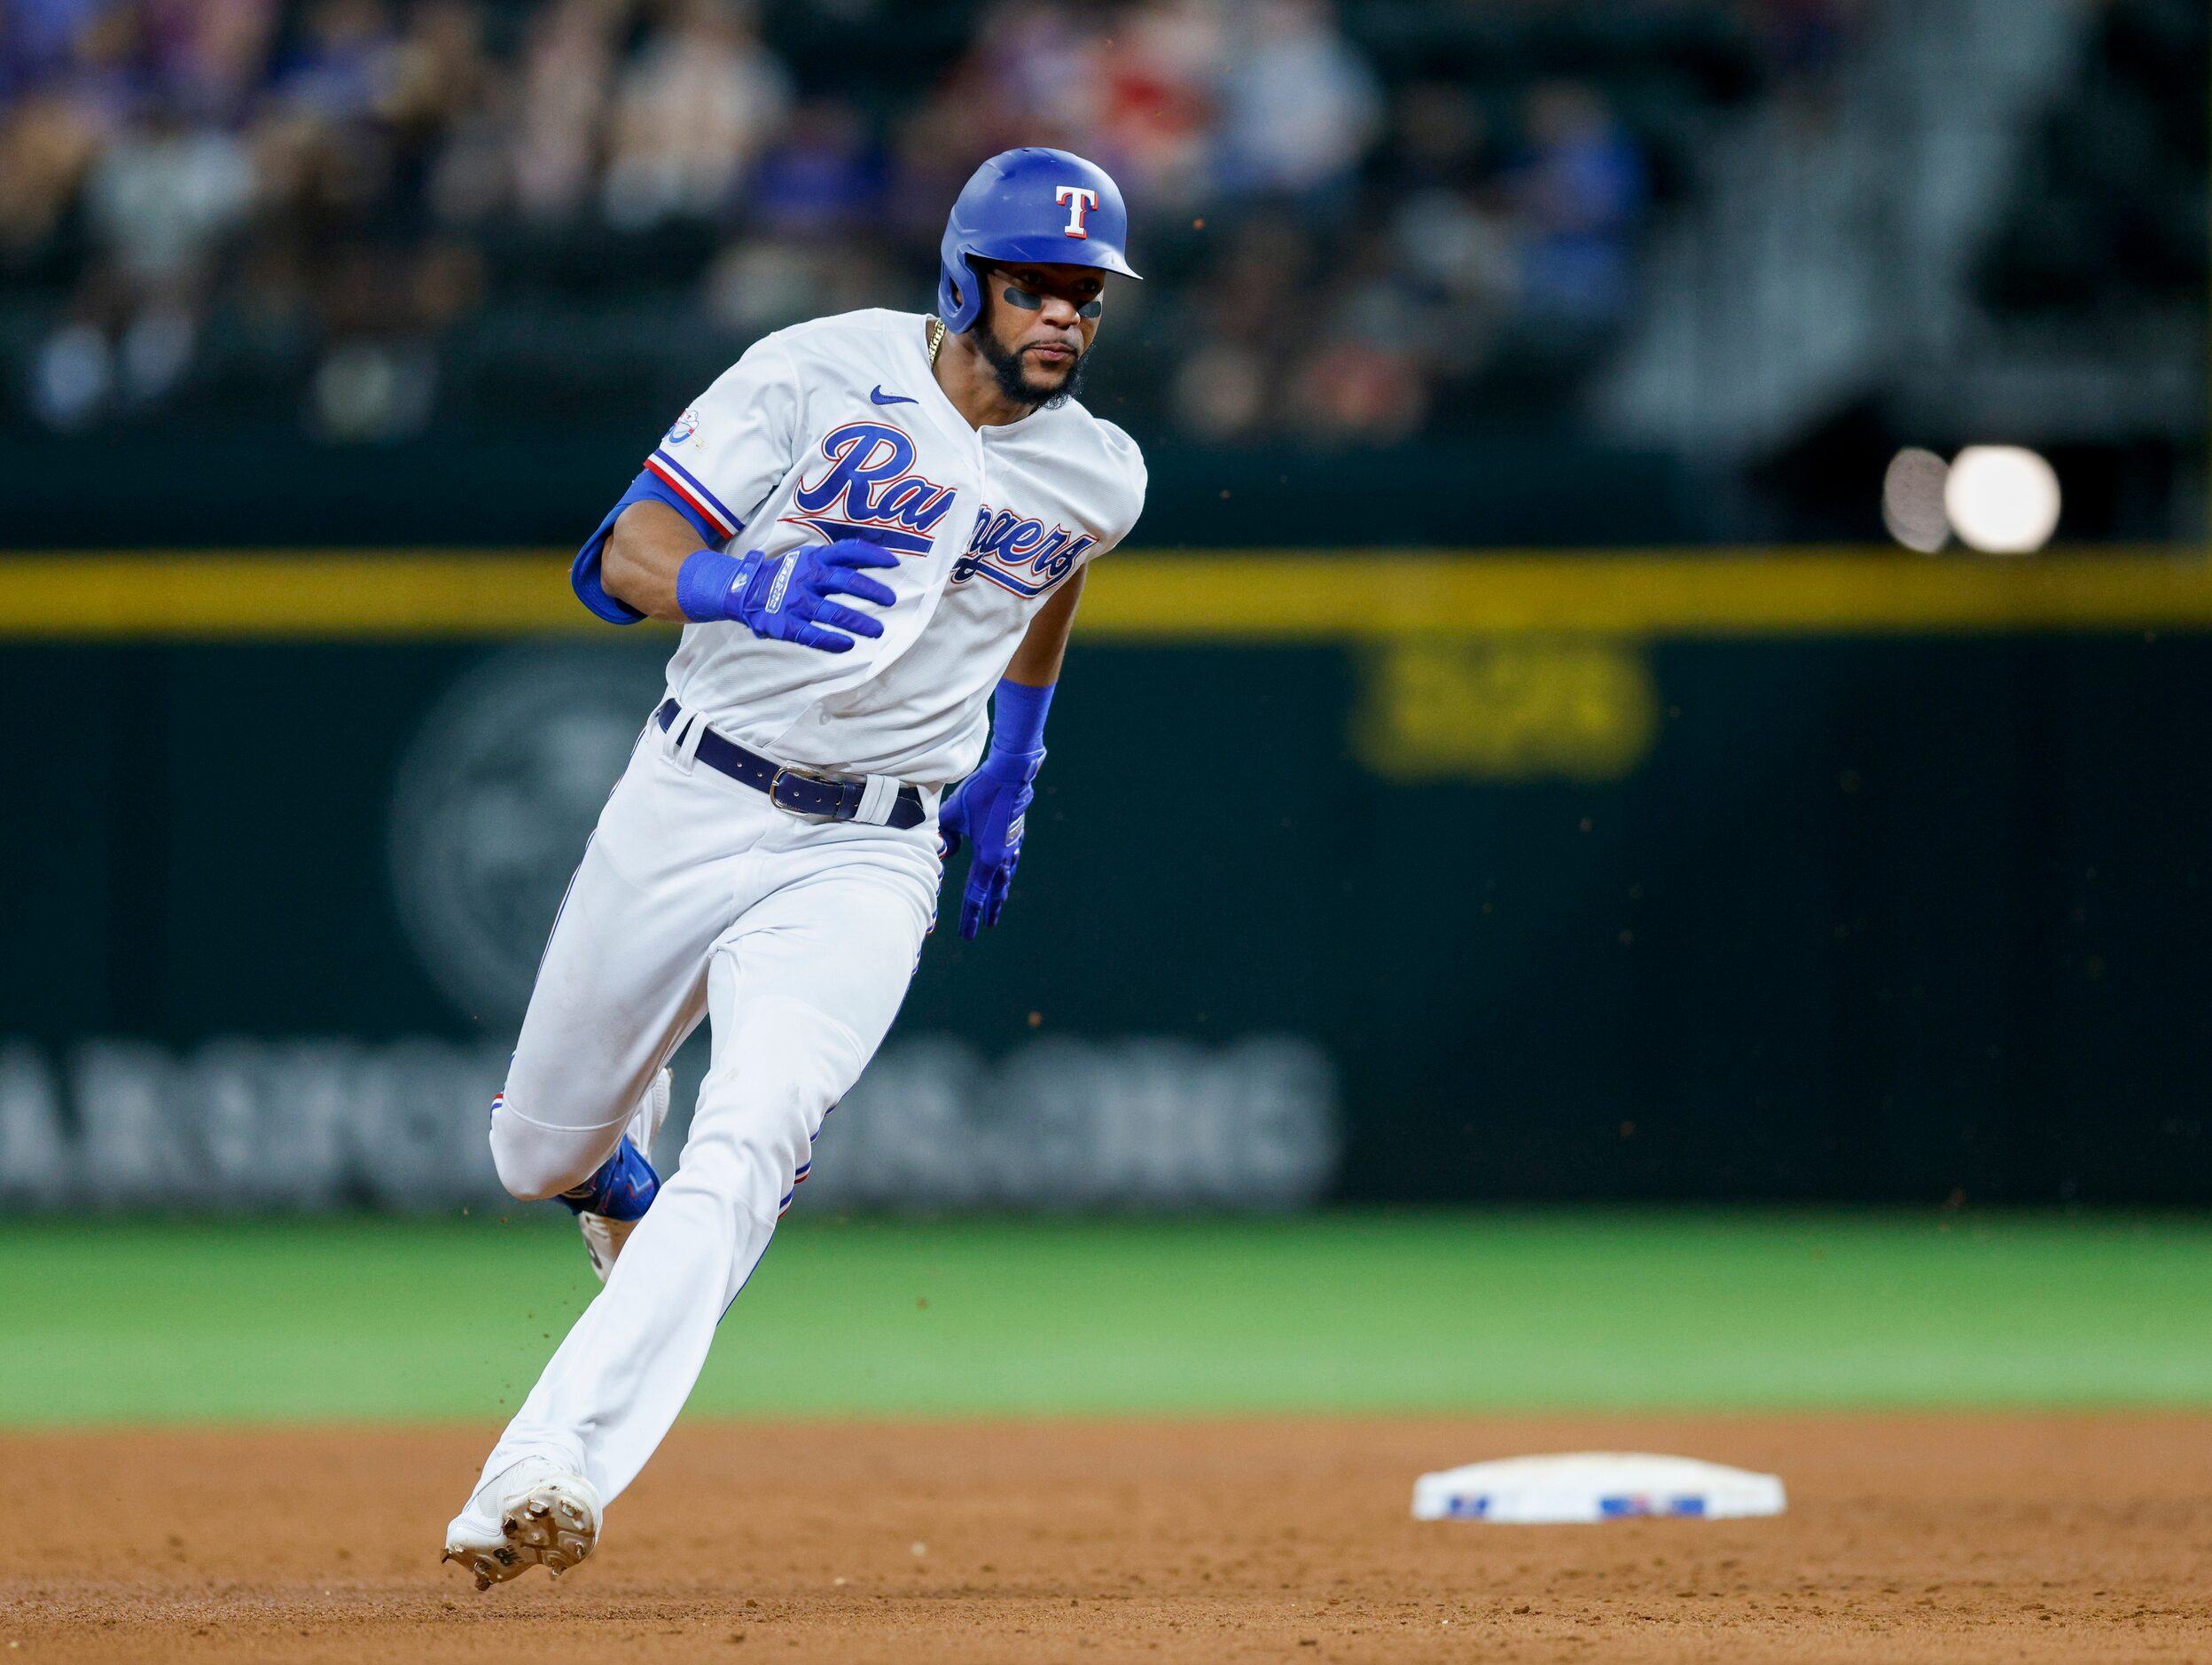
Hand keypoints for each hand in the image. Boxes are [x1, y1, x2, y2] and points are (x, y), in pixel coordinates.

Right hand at [726, 538, 899, 652]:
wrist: (745, 589)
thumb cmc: (788, 574)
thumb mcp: (811, 558)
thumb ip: (839, 561)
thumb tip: (878, 558)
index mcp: (815, 558)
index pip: (848, 551)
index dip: (872, 555)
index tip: (893, 564)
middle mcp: (807, 577)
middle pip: (844, 580)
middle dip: (870, 590)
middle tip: (890, 600)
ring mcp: (796, 601)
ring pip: (832, 612)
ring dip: (858, 622)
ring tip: (877, 631)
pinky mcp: (785, 623)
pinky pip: (811, 634)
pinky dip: (831, 641)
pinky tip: (848, 645)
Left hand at [936, 748, 1043, 938]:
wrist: (1009, 775)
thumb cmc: (979, 794)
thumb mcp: (953, 816)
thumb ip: (946, 837)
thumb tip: (944, 851)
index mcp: (987, 858)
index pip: (975, 895)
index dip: (970, 917)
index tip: (967, 935)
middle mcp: (1002, 857)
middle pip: (994, 891)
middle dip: (989, 909)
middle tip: (987, 925)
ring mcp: (1011, 846)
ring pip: (1004, 877)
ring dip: (1000, 893)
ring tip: (997, 903)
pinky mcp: (1014, 834)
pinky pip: (1010, 860)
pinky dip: (1006, 872)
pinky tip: (1006, 871)